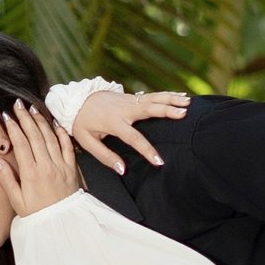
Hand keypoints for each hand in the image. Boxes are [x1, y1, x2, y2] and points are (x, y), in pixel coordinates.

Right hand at [0, 98, 84, 217]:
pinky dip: (61, 132)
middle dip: (26, 118)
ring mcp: (61, 166)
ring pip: (51, 137)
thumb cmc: (38, 214)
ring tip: (33, 109)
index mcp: (31, 174)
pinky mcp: (72, 168)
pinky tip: (54, 123)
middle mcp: (47, 166)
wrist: (63, 223)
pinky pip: (67, 146)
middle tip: (18, 105)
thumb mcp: (17, 201)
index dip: (14, 128)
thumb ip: (6, 179)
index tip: (7, 116)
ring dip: (41, 121)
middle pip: (35, 136)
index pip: (21, 144)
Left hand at [68, 85, 190, 173]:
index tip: (159, 161)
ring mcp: (129, 100)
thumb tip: (122, 169)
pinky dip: (168, 95)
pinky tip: (181, 96)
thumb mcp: (87, 142)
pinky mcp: (132, 97)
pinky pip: (153, 95)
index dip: (147, 150)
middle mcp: (124, 109)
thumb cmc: (82, 123)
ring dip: (171, 99)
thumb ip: (105, 156)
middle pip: (149, 109)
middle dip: (167, 111)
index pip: (133, 138)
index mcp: (113, 122)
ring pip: (154, 98)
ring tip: (188, 102)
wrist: (77, 99)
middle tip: (183, 114)